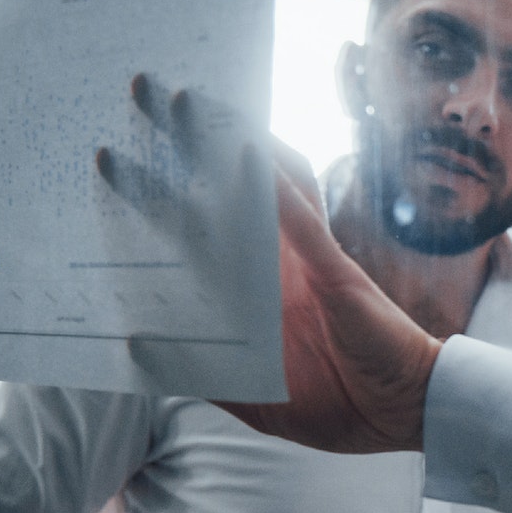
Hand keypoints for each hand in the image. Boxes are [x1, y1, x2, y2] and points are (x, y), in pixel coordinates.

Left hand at [108, 77, 437, 452]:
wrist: (397, 415)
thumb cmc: (333, 405)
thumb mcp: (251, 397)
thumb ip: (202, 375)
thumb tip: (138, 350)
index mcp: (252, 290)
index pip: (200, 230)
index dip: (159, 193)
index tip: (114, 162)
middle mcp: (275, 265)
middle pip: (223, 190)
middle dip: (182, 145)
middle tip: (140, 97)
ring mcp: (306, 262)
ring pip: (266, 189)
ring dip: (231, 145)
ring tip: (191, 105)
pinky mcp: (336, 272)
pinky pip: (305, 223)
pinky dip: (280, 189)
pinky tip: (251, 154)